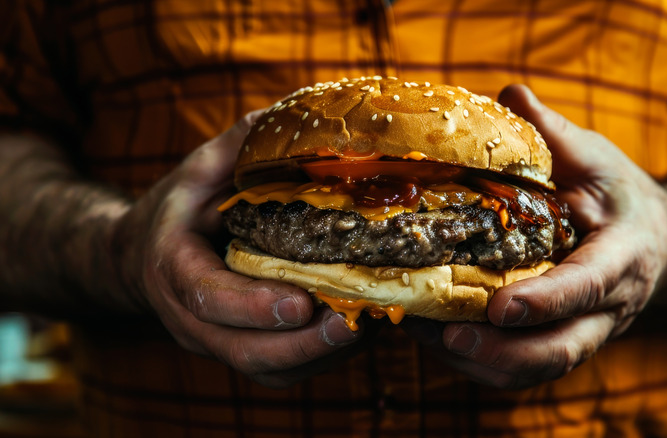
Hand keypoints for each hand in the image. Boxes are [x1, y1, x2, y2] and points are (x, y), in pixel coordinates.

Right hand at [111, 110, 365, 386]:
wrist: (142, 257)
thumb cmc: (178, 210)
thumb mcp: (198, 169)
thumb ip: (238, 146)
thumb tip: (294, 114)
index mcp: (172, 267)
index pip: (206, 296)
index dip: (252, 305)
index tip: (299, 303)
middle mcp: (190, 316)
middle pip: (242, 350)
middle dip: (300, 345)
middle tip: (352, 325)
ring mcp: (216, 339)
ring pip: (266, 368)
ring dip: (319, 356)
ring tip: (368, 328)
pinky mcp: (241, 349)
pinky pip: (280, 368)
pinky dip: (319, 357)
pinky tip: (358, 331)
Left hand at [404, 85, 666, 388]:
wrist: (659, 244)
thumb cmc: (621, 197)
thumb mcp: (598, 158)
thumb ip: (556, 135)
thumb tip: (509, 94)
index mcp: (621, 257)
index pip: (587, 286)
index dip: (546, 301)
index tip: (500, 307)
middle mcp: (607, 308)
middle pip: (561, 350)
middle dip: (504, 351)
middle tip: (449, 338)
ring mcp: (585, 332)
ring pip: (538, 368)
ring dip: (482, 363)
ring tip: (426, 339)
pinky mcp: (561, 341)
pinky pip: (524, 368)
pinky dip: (480, 362)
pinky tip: (435, 338)